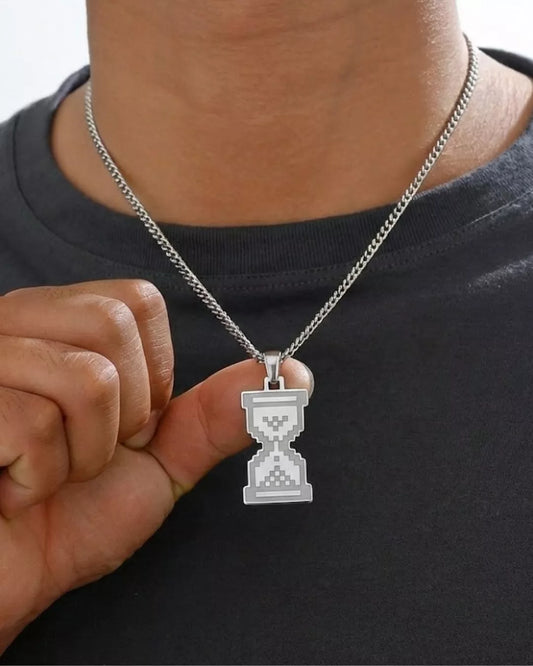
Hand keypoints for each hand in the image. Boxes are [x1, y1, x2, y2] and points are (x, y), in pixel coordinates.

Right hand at [0, 279, 310, 651]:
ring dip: (82, 454)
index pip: (136, 300)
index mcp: (61, 325)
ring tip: (46, 473)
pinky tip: (9, 489)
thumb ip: (218, 415)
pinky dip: (38, 478)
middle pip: (112, 322)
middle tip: (85, 450)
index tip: (128, 423)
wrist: (8, 577)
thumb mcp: (159, 460)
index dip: (150, 373)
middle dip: (123, 414)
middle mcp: (14, 325)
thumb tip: (295, 375)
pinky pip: (33, 424)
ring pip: (86, 379)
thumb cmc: (75, 515)